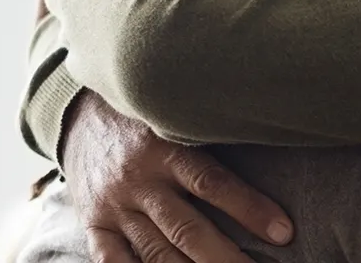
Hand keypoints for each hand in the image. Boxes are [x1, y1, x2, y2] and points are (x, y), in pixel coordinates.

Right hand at [62, 90, 291, 262]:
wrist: (76, 113)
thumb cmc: (145, 115)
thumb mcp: (175, 114)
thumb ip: (211, 133)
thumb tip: (269, 137)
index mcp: (166, 148)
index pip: (212, 183)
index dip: (250, 209)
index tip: (283, 232)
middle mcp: (139, 181)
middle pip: (187, 229)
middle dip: (225, 258)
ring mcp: (115, 206)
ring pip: (156, 253)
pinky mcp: (95, 223)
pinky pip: (111, 260)